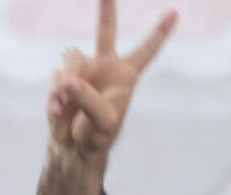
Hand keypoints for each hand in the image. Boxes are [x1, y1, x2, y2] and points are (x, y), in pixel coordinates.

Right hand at [46, 0, 176, 170]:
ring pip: (71, 59)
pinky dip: (55, 95)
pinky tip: (58, 111)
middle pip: (105, 31)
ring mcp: (83, 70)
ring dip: (66, 84)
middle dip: (106, 10)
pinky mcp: (63, 77)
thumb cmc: (97, 136)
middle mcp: (105, 67)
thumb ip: (90, 100)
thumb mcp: (102, 122)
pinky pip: (56, 76)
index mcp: (125, 76)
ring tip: (66, 108)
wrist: (74, 145)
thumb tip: (71, 82)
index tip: (174, 13)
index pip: (146, 51)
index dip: (159, 33)